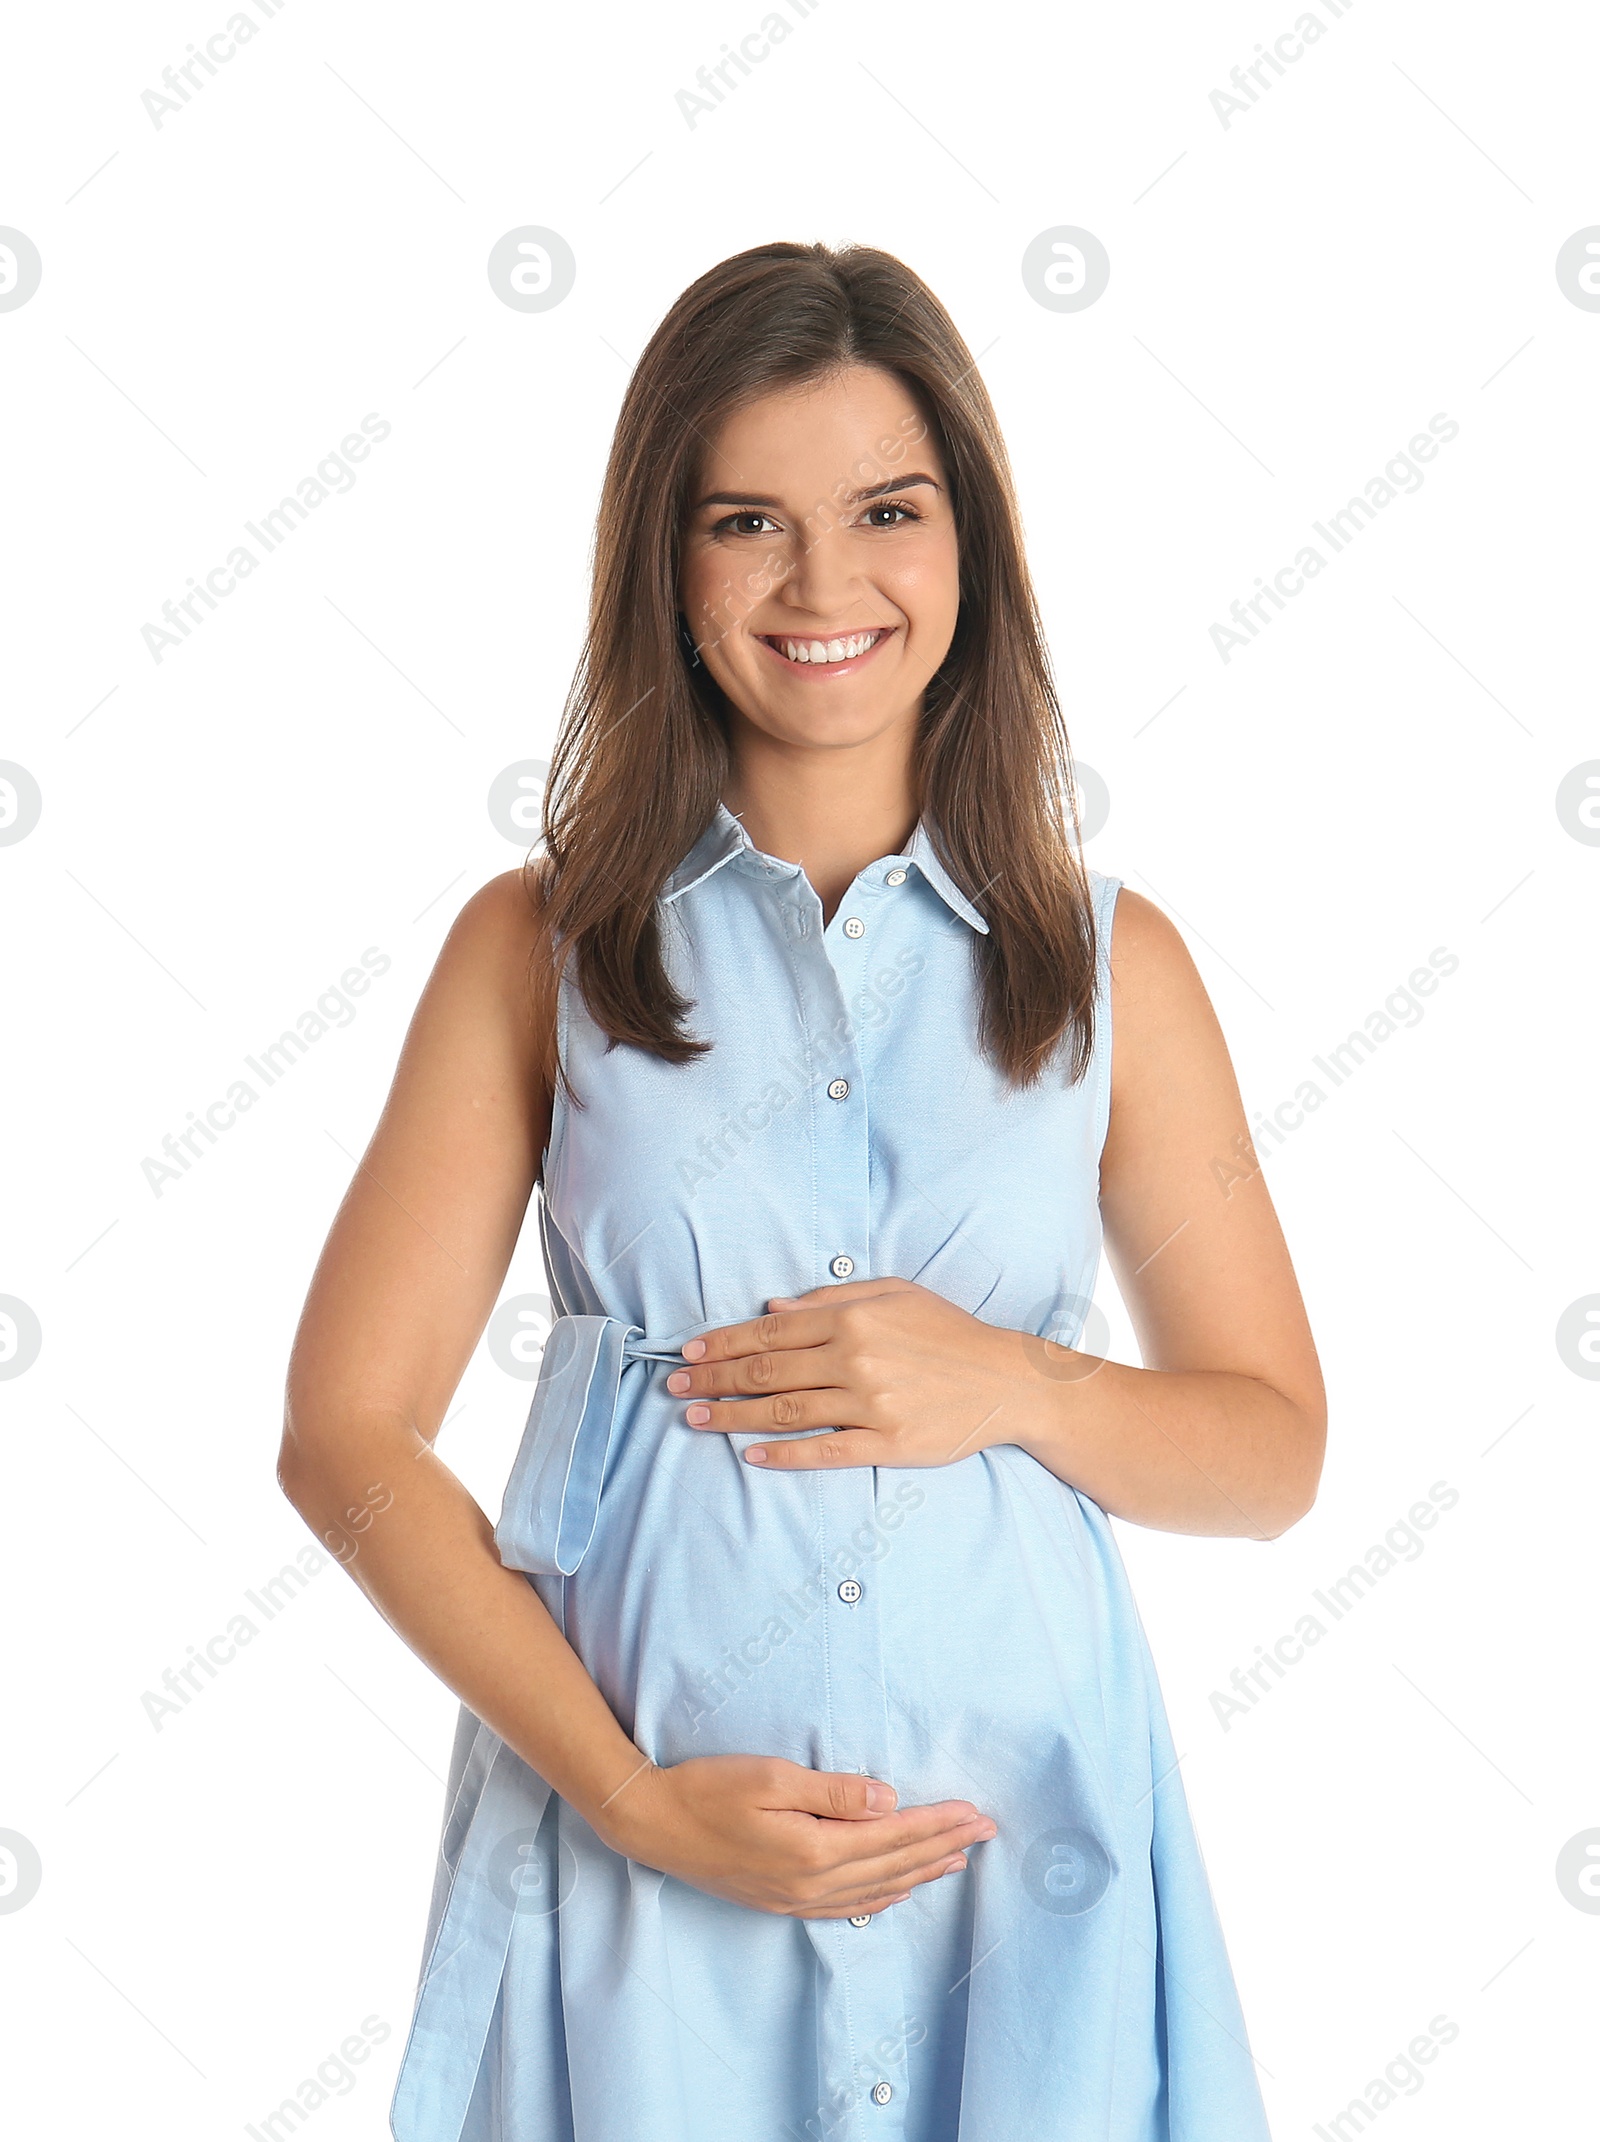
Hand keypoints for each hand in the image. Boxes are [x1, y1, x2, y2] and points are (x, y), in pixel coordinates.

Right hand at [596, 1753, 995, 1917]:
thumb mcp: (771, 1776)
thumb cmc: (708, 1789)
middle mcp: (812, 1884)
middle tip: (986, 1832)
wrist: (654, 1825)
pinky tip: (897, 1888)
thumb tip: (889, 1800)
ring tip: (957, 1861)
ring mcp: (796, 1899)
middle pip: (893, 1866)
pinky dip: (883, 1896)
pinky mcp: (782, 1902)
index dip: (938, 1824)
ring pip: (876, 1889)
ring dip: (920, 1873)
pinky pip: (848, 1906)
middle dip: (943, 1848)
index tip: (975, 1814)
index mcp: (814, 1850)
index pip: (893, 1836)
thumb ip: (833, 1791)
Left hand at [665, 1277, 1046, 1469]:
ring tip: (696, 1421)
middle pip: (768, 1370)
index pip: (772, 1331)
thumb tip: (773, 1307)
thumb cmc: (949, 1332)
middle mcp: (856, 1357)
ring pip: (786, 1411)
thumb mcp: (895, 1294)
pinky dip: (784, 1454)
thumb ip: (832, 1299)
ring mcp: (871, 1403)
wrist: (1008, 1380)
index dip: (724, 1343)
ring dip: (734, 1417)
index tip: (689, 1354)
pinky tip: (752, 1456)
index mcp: (854, 1317)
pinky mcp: (887, 1443)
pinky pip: (824, 1450)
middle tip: (676, 1389)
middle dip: (714, 1380)